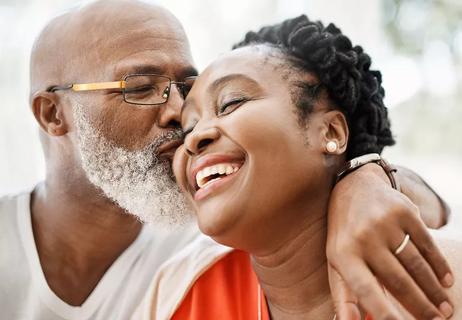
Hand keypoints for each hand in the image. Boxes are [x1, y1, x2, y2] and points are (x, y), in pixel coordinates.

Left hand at [326, 163, 453, 319]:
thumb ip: (344, 294)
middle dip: (421, 307)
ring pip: (416, 265)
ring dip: (434, 290)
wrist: (353, 188)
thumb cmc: (345, 234)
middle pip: (398, 280)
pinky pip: (427, 244)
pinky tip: (446, 280)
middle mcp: (363, 238)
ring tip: (444, 308)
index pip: (364, 290)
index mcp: (343, 254)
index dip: (384, 312)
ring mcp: (384, 224)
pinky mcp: (404, 212)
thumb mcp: (336, 261)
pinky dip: (438, 265)